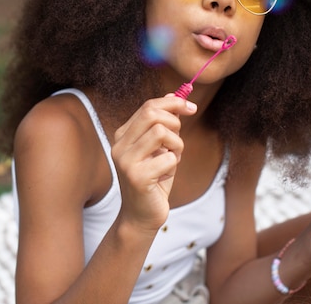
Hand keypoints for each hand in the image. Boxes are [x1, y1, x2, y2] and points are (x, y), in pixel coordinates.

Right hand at [111, 94, 196, 231]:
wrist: (141, 215)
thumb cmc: (153, 180)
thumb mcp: (159, 148)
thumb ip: (163, 123)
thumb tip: (174, 95)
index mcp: (123, 135)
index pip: (148, 107)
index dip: (173, 103)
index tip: (191, 107)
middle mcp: (120, 145)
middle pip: (153, 114)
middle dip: (175, 123)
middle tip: (178, 142)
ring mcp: (126, 161)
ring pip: (162, 133)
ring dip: (177, 146)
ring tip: (172, 161)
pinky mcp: (136, 177)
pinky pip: (169, 158)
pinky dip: (174, 166)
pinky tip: (165, 176)